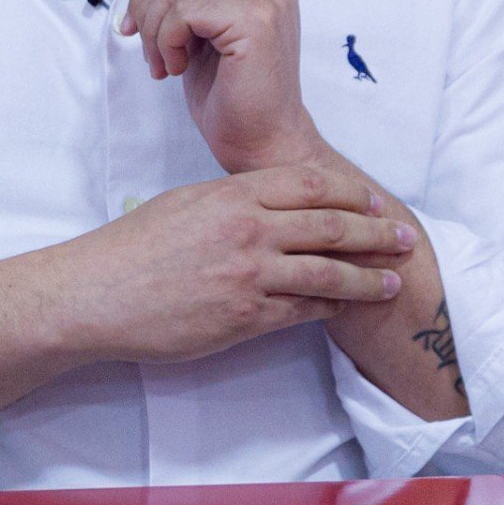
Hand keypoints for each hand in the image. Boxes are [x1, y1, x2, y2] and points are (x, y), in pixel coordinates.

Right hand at [46, 162, 413, 365]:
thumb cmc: (133, 247)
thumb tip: (270, 208)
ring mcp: (249, 276)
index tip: (372, 202)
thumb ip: (232, 202)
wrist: (99, 293)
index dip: (350, 194)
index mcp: (232, 194)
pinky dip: (330, 308)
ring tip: (390, 281)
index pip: (310, 185)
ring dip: (366, 277)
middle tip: (404, 238)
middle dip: (375, 233)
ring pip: (327, 273)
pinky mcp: (244, 318)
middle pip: (330, 226)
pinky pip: (301, 311)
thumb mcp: (185, 203)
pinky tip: (346, 307)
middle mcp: (248, 230)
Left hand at [120, 0, 322, 172]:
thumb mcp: (190, 29)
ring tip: (166, 63)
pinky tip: (179, 67)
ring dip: (155, 30)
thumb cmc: (231, 91)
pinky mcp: (257, 19)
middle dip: (147, 9)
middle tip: (151, 52)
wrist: (261, 141)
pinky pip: (184, 10)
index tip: (137, 29)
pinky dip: (167, 41)